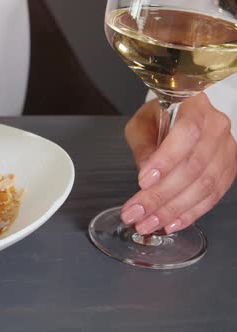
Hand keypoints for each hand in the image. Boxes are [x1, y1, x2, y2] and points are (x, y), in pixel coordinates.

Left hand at [122, 93, 236, 234]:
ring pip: (204, 185)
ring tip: (148, 222)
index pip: (186, 133)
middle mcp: (216, 127)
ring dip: (173, 209)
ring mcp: (226, 149)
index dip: (166, 160)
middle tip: (137, 212)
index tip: (143, 180)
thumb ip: (142, 146)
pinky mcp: (228, 169)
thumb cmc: (159, 118)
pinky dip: (190, 213)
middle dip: (161, 195)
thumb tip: (145, 170)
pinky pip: (212, 196)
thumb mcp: (141, 125)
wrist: (182, 115)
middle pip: (193, 166)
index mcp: (194, 107)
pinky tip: (171, 222)